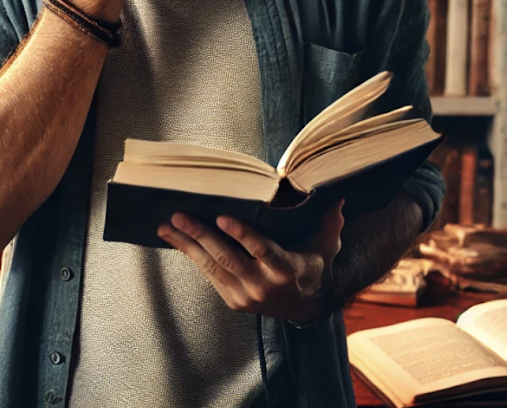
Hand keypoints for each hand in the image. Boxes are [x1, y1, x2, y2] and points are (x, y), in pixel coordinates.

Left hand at [157, 199, 345, 325]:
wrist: (304, 307)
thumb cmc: (312, 267)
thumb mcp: (325, 247)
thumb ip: (329, 223)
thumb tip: (339, 198)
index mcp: (285, 269)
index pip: (261, 249)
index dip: (241, 234)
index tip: (222, 217)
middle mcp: (263, 285)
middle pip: (228, 257)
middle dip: (201, 235)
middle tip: (180, 215)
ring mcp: (245, 295)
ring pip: (212, 267)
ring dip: (187, 245)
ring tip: (167, 226)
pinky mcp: (232, 300)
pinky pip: (209, 275)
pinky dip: (191, 256)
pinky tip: (176, 240)